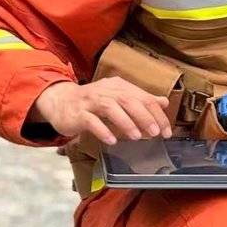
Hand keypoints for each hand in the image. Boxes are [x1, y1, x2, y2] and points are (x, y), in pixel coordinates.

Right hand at [31, 78, 172, 144]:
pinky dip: (102, 130)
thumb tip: (163, 102)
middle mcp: (105, 90)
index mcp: (118, 86)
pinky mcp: (77, 114)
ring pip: (110, 108)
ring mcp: (89, 101)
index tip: (166, 130)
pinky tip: (112, 140)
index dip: (157, 114)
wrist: (60, 101)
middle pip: (128, 100)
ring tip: (137, 137)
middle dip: (144, 117)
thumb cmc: (93, 102)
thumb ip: (140, 100)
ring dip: (126, 123)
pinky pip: (90, 121)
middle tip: (155, 133)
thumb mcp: (118, 97)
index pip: (143, 97)